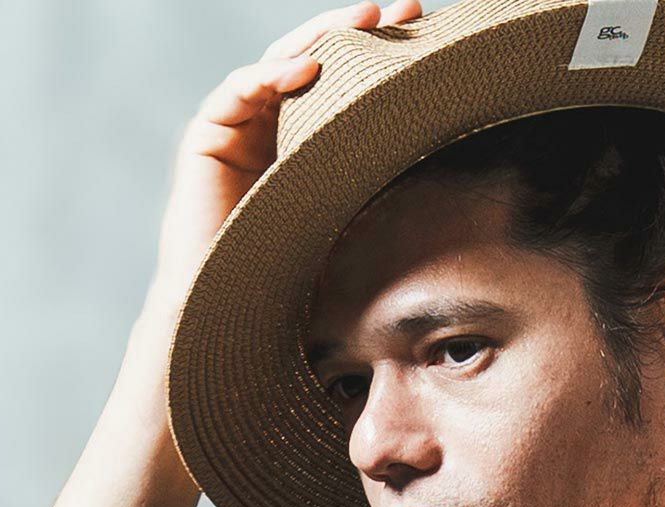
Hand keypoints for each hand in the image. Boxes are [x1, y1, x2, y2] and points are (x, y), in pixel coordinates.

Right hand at [148, 2, 423, 307]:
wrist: (235, 318)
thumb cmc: (296, 286)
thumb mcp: (355, 226)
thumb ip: (381, 191)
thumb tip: (457, 178)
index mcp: (308, 146)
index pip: (346, 87)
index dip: (381, 57)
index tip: (425, 32)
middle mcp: (271, 130)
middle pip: (317, 62)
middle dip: (358, 32)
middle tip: (404, 11)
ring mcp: (237, 129)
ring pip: (280, 64)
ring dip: (321, 38)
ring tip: (364, 22)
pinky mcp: (206, 139)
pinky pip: (238, 91)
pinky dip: (270, 75)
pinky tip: (307, 68)